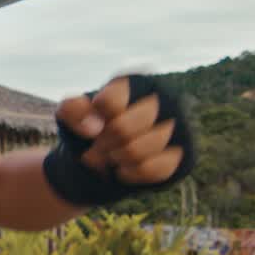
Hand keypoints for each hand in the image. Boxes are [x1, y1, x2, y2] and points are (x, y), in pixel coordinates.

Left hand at [43, 74, 194, 206]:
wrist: (105, 157)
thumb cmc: (89, 128)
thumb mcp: (70, 114)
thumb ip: (72, 110)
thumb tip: (94, 127)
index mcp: (134, 82)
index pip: (108, 103)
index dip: (92, 122)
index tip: (90, 126)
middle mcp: (162, 98)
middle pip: (122, 129)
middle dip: (102, 145)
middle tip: (97, 148)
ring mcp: (177, 125)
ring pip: (137, 151)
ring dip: (115, 160)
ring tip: (112, 156)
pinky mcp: (184, 152)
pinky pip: (152, 170)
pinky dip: (130, 173)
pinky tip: (125, 168)